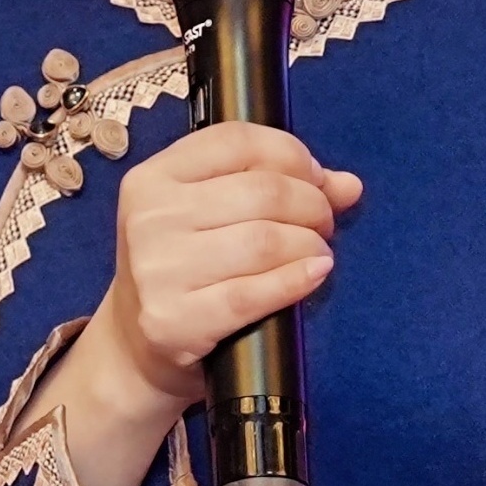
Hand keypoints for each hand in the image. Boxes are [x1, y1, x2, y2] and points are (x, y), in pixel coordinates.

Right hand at [36, 122, 360, 485]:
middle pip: (262, 190)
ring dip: (309, 244)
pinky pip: (254, 293)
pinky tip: (314, 274)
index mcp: (154, 178)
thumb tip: (347, 185)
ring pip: (265, 240)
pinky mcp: (173, 320)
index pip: (237, 140)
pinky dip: (296, 280)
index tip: (315, 178)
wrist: (137, 346)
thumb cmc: (184, 270)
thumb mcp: (210, 215)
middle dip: (312, 205)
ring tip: (317, 253)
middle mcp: (150, 218)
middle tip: (323, 224)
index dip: (291, 154)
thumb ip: (273, 185)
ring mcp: (158, 270)